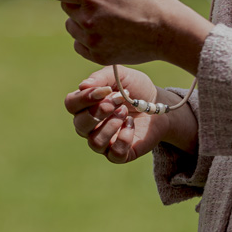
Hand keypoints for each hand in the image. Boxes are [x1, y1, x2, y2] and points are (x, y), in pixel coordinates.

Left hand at [48, 0, 213, 74]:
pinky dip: (87, 38)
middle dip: (77, 1)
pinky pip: (78, 43)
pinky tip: (107, 32)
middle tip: (103, 1)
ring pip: (71, 25)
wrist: (171, 32)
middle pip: (65, 6)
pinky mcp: (96, 55)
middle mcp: (86, 19)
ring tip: (108, 18)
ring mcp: (90, 39)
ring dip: (81, 20)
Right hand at [64, 66, 196, 162]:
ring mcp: (102, 142)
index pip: (71, 104)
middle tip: (119, 100)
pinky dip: (125, 138)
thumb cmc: (137, 90)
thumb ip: (102, 77)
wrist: (160, 105)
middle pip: (80, 124)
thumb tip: (83, 85)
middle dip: (101, 111)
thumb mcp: (122, 77)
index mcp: (84, 106)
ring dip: (112, 124)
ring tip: (126, 112)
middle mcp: (88, 126)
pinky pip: (114, 153)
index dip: (85, 98)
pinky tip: (131, 124)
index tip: (106, 90)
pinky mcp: (118, 155)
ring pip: (95, 141)